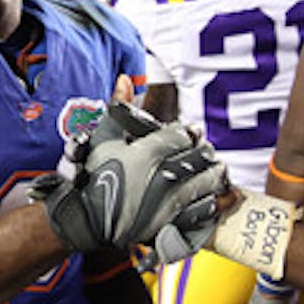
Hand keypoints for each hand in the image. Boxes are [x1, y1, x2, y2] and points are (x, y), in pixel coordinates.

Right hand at [32, 102, 227, 252]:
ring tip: (218, 170)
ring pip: (206, 183)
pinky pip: (202, 212)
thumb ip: (119, 108)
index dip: (189, 132)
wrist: (84, 219)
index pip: (183, 136)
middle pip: (200, 157)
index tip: (191, 132)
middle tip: (206, 149)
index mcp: (149, 152)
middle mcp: (164, 176)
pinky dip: (214, 203)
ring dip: (215, 174)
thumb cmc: (92, 176)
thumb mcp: (102, 138)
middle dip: (205, 150)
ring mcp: (170, 202)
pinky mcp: (171, 224)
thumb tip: (125, 78)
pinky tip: (219, 197)